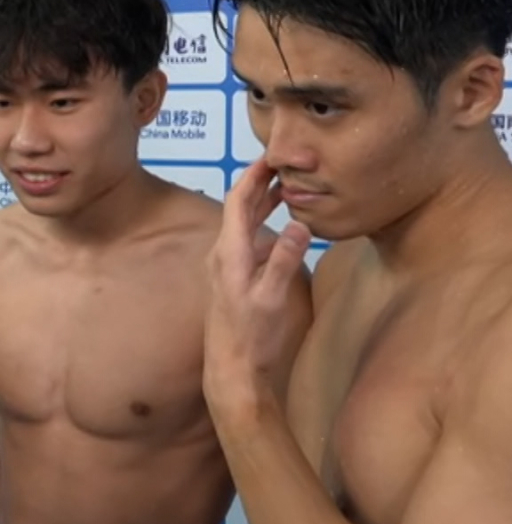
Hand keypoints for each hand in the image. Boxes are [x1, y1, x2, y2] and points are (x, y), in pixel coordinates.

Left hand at [205, 158, 311, 405]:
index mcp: (230, 252)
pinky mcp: (234, 278)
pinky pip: (249, 241)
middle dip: (261, 183)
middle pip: (240, 208)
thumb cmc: (252, 336)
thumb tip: (299, 224)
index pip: (237, 200)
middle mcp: (224, 254)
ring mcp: (227, 266)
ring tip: (289, 188)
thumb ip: (285, 261)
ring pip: (245, 224)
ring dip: (264, 204)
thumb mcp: (272, 298)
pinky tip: (284, 229)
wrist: (232, 369)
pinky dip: (265, 226)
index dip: (253, 174)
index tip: (272, 154)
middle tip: (287, 165)